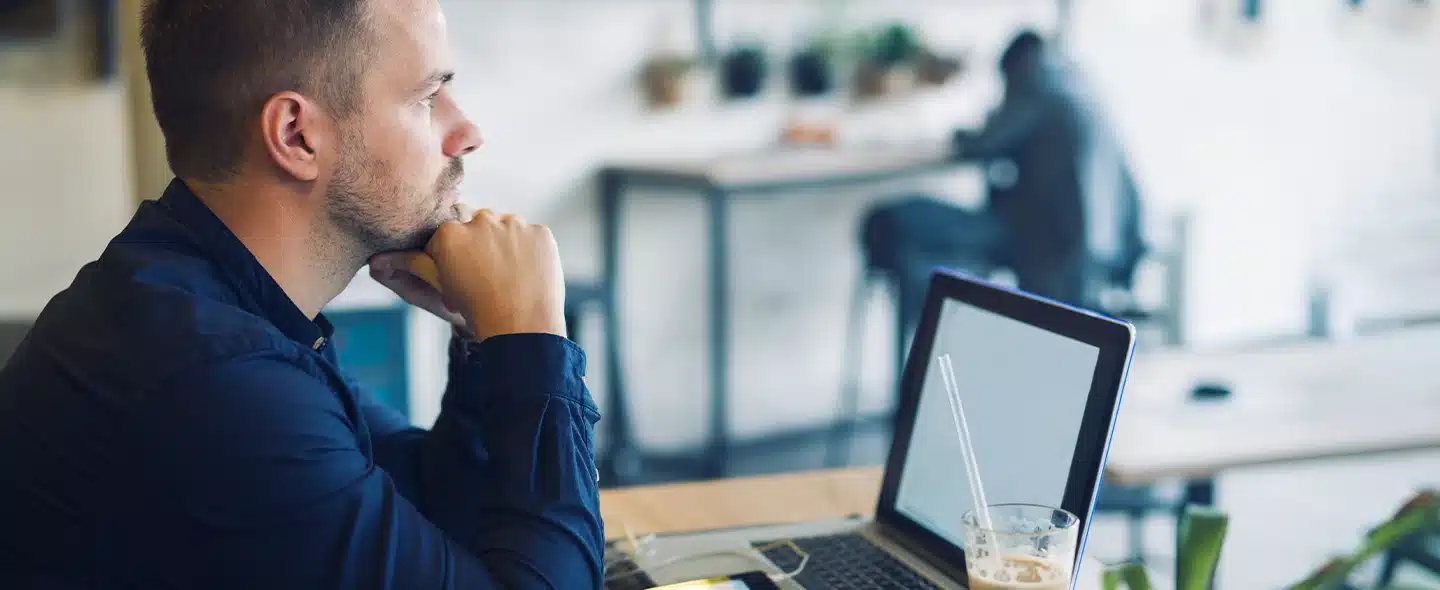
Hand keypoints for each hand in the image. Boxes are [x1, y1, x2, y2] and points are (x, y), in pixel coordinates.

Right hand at [370, 209, 565, 340]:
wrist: (521, 328)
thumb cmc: (475, 308)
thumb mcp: (440, 286)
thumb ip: (412, 265)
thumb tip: (376, 261)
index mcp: (449, 232)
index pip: (447, 236)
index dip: (453, 257)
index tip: (462, 277)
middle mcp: (481, 220)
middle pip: (476, 226)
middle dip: (478, 246)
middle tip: (486, 277)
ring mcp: (515, 224)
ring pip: (505, 228)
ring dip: (504, 244)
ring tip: (506, 275)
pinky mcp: (541, 232)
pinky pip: (531, 236)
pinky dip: (529, 251)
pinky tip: (526, 272)